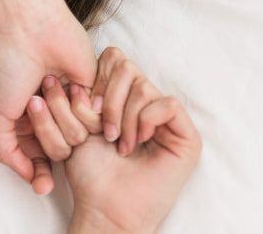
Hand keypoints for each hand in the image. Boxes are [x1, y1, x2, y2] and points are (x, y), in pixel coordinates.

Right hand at [11, 76, 100, 193]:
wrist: (33, 33)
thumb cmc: (9, 67)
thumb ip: (7, 152)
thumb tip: (29, 178)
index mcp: (27, 124)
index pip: (39, 162)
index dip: (42, 176)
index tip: (44, 185)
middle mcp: (52, 118)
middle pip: (59, 152)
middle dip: (46, 128)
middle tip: (34, 99)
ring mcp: (74, 107)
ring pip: (78, 138)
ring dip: (60, 111)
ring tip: (50, 83)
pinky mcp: (96, 95)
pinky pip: (99, 121)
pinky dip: (83, 104)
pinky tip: (73, 85)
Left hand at [29, 47, 201, 232]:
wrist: (104, 204)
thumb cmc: (90, 168)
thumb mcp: (76, 121)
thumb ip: (81, 93)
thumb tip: (80, 75)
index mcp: (120, 95)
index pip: (114, 58)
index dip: (98, 76)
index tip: (86, 105)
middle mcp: (144, 102)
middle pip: (127, 66)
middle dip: (109, 96)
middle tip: (101, 127)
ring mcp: (166, 119)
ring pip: (144, 86)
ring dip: (124, 115)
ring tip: (117, 142)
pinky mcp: (186, 136)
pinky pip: (168, 104)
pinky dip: (146, 120)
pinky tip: (136, 141)